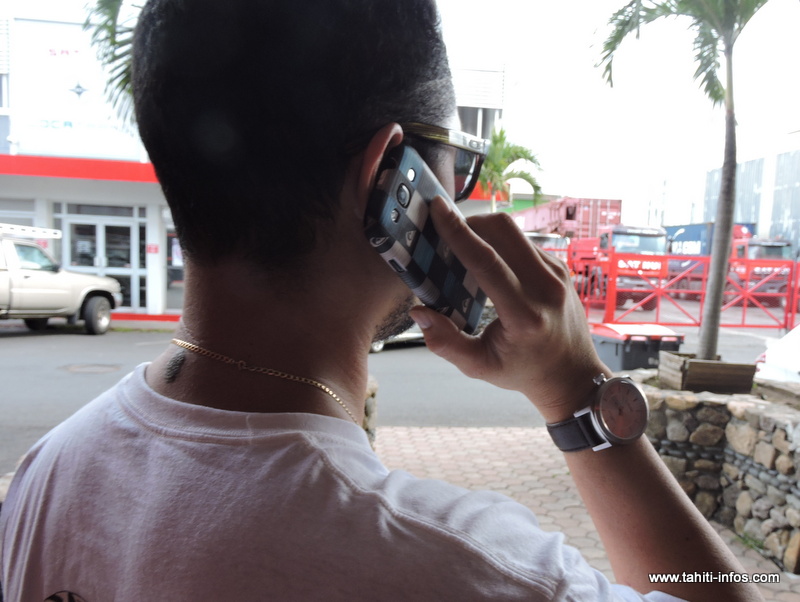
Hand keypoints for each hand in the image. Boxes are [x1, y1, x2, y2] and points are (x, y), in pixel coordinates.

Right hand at [409, 197, 608, 422]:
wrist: (572, 375)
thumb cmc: (523, 371)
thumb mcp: (479, 366)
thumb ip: (444, 343)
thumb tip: (418, 311)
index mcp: (524, 315)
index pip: (487, 262)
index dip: (459, 233)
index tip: (438, 208)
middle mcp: (545, 288)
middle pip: (503, 230)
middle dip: (470, 222)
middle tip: (447, 234)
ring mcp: (557, 274)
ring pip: (514, 232)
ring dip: (485, 232)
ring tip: (465, 250)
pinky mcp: (560, 267)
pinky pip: (524, 243)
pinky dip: (501, 245)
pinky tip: (490, 264)